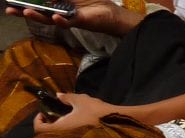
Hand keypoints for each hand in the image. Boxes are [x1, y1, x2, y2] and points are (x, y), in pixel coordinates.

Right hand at [7, 0, 136, 35]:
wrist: (110, 11)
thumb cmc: (90, 1)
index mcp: (54, 3)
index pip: (37, 3)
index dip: (25, 2)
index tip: (12, 2)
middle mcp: (57, 11)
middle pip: (38, 12)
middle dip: (23, 11)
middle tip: (9, 10)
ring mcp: (67, 17)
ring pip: (49, 19)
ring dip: (38, 16)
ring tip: (26, 12)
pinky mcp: (78, 22)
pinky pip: (67, 22)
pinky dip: (61, 20)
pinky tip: (56, 16)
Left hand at [34, 92, 114, 131]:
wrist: (117, 122)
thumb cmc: (96, 111)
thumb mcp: (80, 100)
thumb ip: (67, 98)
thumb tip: (58, 95)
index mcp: (62, 127)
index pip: (40, 129)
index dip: (38, 120)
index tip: (44, 112)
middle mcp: (67, 136)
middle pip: (50, 133)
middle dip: (50, 123)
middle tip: (55, 113)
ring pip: (62, 135)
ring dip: (61, 126)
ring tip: (67, 116)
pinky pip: (71, 136)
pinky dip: (70, 129)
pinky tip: (78, 121)